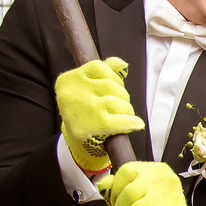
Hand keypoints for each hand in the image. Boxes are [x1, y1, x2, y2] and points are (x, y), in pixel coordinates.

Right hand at [56, 58, 142, 172]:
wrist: (76, 141)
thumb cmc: (86, 109)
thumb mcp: (88, 86)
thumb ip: (105, 71)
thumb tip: (122, 64)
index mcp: (69, 79)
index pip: (98, 67)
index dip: (114, 77)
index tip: (117, 88)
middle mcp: (71, 93)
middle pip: (109, 86)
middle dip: (122, 95)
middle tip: (123, 105)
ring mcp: (79, 110)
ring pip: (114, 102)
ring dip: (126, 109)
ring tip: (126, 115)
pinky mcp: (86, 128)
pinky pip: (116, 122)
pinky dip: (130, 122)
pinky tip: (137, 124)